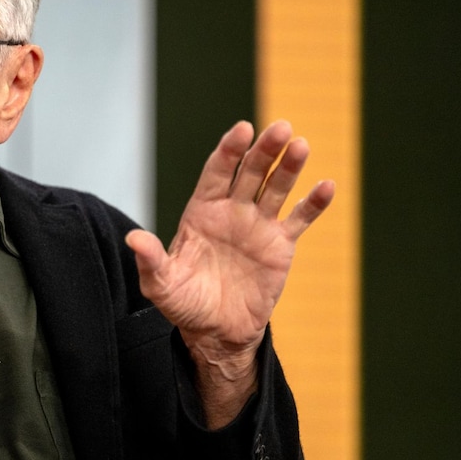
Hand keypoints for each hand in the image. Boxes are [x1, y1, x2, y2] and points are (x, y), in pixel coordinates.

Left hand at [125, 120, 333, 425]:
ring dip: (289, 167)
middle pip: (250, 172)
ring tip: (301, 145)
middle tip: (280, 128)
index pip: (217, 172)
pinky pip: (299, 219)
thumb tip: (133, 238)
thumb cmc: (184, 304)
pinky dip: (313, 203)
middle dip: (264, 150)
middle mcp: (231, 211)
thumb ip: (150, 260)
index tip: (242, 129)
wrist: (216, 332)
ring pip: (276, 188)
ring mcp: (257, 225)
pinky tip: (327, 185)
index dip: (229, 150)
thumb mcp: (161, 285)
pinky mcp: (280, 245)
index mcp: (202, 212)